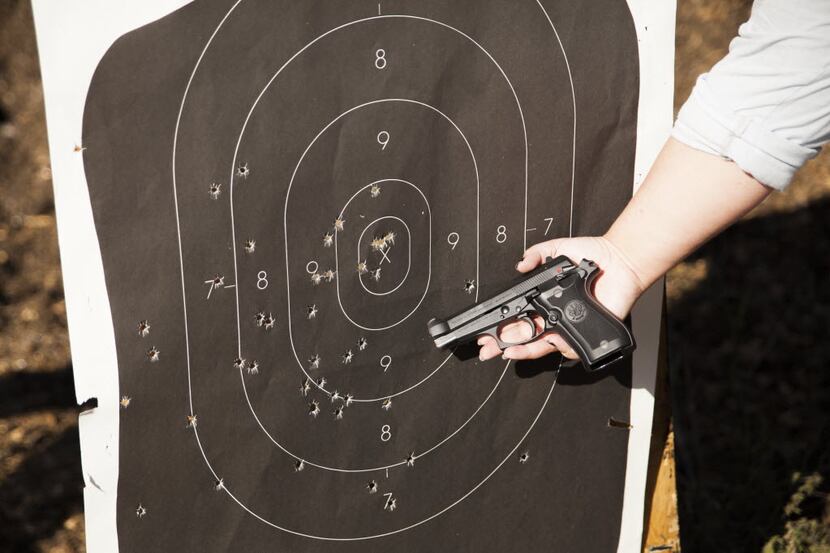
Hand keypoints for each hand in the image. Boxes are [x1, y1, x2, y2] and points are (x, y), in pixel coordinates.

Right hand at [477, 236, 645, 361]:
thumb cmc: (592, 256)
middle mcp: (553, 317)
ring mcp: (566, 327)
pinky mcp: (581, 334)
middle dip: (501, 344)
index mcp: (545, 301)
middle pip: (522, 336)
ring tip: (505, 350)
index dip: (500, 326)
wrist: (619, 262)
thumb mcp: (557, 250)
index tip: (485, 332)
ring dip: (519, 349)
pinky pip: (563, 347)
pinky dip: (548, 347)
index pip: (518, 318)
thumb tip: (520, 265)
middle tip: (486, 347)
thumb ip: (537, 254)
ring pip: (538, 345)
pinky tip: (533, 343)